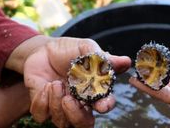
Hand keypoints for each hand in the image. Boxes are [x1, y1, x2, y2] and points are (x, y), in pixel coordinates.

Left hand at [16, 36, 130, 126]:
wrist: (44, 49)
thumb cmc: (69, 49)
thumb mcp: (86, 49)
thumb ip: (103, 58)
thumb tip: (127, 61)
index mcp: (92, 90)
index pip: (103, 105)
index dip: (105, 107)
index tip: (101, 104)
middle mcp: (78, 102)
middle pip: (83, 124)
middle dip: (77, 116)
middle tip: (69, 99)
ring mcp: (59, 105)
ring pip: (61, 122)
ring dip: (57, 103)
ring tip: (56, 83)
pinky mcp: (42, 104)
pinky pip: (42, 115)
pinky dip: (42, 102)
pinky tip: (46, 86)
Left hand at [129, 51, 169, 111]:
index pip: (165, 96)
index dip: (149, 89)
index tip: (135, 82)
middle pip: (161, 91)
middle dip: (147, 83)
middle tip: (133, 75)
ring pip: (163, 83)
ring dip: (152, 76)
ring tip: (139, 69)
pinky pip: (167, 76)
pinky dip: (160, 70)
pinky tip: (151, 64)